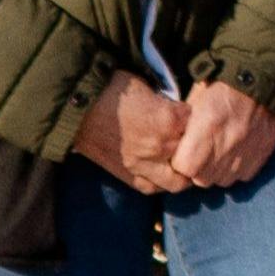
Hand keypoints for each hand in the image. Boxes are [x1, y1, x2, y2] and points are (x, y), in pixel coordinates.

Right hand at [70, 70, 188, 187]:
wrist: (77, 108)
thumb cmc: (111, 90)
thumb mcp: (147, 87)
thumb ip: (167, 103)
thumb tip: (179, 109)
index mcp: (168, 119)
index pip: (196, 123)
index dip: (193, 118)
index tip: (189, 115)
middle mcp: (161, 146)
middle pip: (191, 153)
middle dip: (192, 146)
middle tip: (190, 141)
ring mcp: (144, 165)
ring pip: (177, 181)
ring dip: (182, 172)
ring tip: (181, 163)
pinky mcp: (128, 175)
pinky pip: (152, 188)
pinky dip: (160, 182)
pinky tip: (162, 173)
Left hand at [153, 81, 274, 195]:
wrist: (265, 81)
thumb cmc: (225, 86)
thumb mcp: (197, 97)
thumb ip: (184, 125)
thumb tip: (174, 143)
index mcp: (207, 129)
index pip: (183, 167)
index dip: (179, 161)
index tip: (181, 152)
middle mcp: (225, 147)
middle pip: (200, 179)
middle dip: (196, 169)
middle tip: (198, 152)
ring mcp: (244, 156)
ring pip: (220, 181)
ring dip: (215, 171)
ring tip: (217, 152)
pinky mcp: (259, 159)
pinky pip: (240, 176)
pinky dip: (234, 169)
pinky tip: (234, 152)